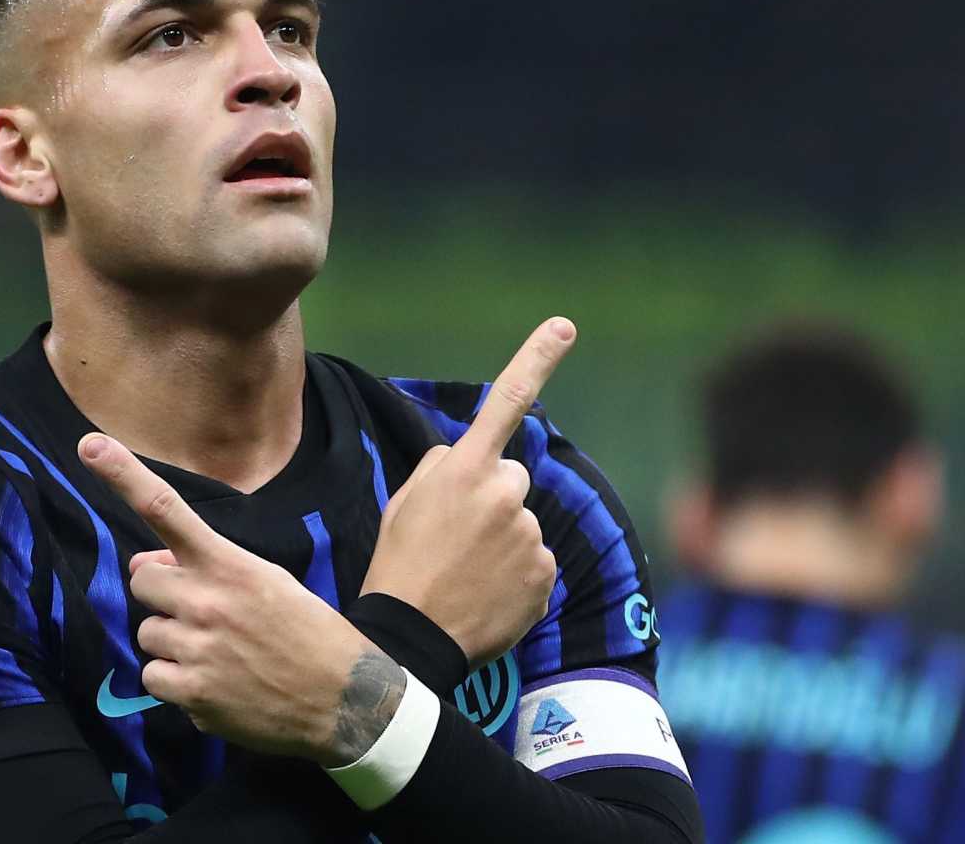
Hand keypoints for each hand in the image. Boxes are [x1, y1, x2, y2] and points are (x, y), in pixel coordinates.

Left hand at [79, 433, 405, 765]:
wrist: (344, 699)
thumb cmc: (306, 632)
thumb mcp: (268, 581)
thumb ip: (205, 567)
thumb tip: (142, 563)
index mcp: (229, 565)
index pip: (166, 510)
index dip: (123, 475)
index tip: (90, 446)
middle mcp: (206, 602)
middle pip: (142, 581)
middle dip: (162, 593)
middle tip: (200, 610)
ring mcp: (197, 649)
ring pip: (147, 633)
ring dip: (172, 642)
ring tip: (219, 653)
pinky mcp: (192, 694)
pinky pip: (153, 677)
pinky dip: (176, 682)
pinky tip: (215, 683)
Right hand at [360, 317, 572, 666]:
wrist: (410, 640)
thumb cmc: (399, 564)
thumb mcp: (404, 503)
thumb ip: (442, 470)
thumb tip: (469, 461)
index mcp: (464, 469)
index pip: (506, 401)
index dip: (537, 358)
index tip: (565, 325)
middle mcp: (505, 494)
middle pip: (512, 479)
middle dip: (493, 498)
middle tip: (456, 538)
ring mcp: (529, 535)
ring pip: (523, 524)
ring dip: (502, 542)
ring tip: (465, 573)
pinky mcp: (546, 574)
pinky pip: (536, 563)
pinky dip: (516, 577)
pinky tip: (485, 596)